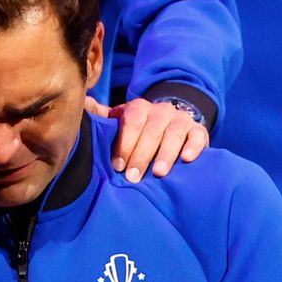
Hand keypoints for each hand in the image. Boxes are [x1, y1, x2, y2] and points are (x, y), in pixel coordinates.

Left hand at [90, 96, 208, 182]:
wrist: (171, 122)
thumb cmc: (139, 129)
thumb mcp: (121, 121)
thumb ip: (102, 116)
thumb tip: (83, 104)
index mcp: (139, 108)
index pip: (131, 121)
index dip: (124, 143)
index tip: (117, 165)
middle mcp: (160, 111)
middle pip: (151, 130)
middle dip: (141, 154)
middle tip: (133, 177)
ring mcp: (180, 119)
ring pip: (174, 133)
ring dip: (165, 153)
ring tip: (158, 173)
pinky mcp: (198, 130)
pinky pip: (197, 136)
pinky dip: (193, 147)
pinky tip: (186, 160)